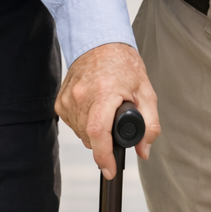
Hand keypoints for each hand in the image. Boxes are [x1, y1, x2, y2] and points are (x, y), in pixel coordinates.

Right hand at [56, 42, 159, 178]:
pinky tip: (93, 110)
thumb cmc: (123, 64)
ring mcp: (68, 98)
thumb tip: (143, 150)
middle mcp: (82, 95)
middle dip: (105, 142)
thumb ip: (150, 124)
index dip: (104, 156)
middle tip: (116, 126)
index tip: (110, 169)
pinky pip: (72, 124)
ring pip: (80, 133)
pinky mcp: (60, 100)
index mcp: (105, 92)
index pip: (98, 132)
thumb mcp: (146, 91)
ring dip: (94, 133)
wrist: (99, 42)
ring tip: (106, 112)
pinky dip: (83, 124)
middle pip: (91, 136)